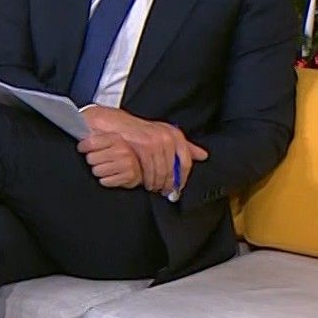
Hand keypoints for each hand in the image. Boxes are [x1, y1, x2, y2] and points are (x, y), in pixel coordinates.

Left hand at [76, 133, 142, 188]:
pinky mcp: (129, 176)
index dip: (83, 147)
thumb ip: (95, 132)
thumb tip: (81, 124)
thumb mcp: (108, 138)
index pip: (90, 143)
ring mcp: (127, 163)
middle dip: (93, 160)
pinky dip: (106, 180)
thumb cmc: (119, 151)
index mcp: (116, 138)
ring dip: (99, 171)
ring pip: (97, 171)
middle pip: (91, 159)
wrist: (139, 164)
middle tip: (99, 159)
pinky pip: (105, 181)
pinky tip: (112, 174)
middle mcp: (122, 150)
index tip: (83, 148)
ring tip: (106, 167)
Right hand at [80, 105, 207, 194]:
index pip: (185, 162)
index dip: (182, 178)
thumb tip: (203, 156)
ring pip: (161, 170)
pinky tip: (144, 183)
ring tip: (153, 188)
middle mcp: (168, 137)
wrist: (113, 124)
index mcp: (175, 135)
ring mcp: (156, 141)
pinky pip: (149, 168)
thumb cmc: (138, 132)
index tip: (178, 189)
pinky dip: (147, 179)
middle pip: (173, 169)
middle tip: (164, 192)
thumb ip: (185, 146)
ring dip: (157, 183)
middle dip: (169, 183)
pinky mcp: (143, 146)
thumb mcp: (164, 135)